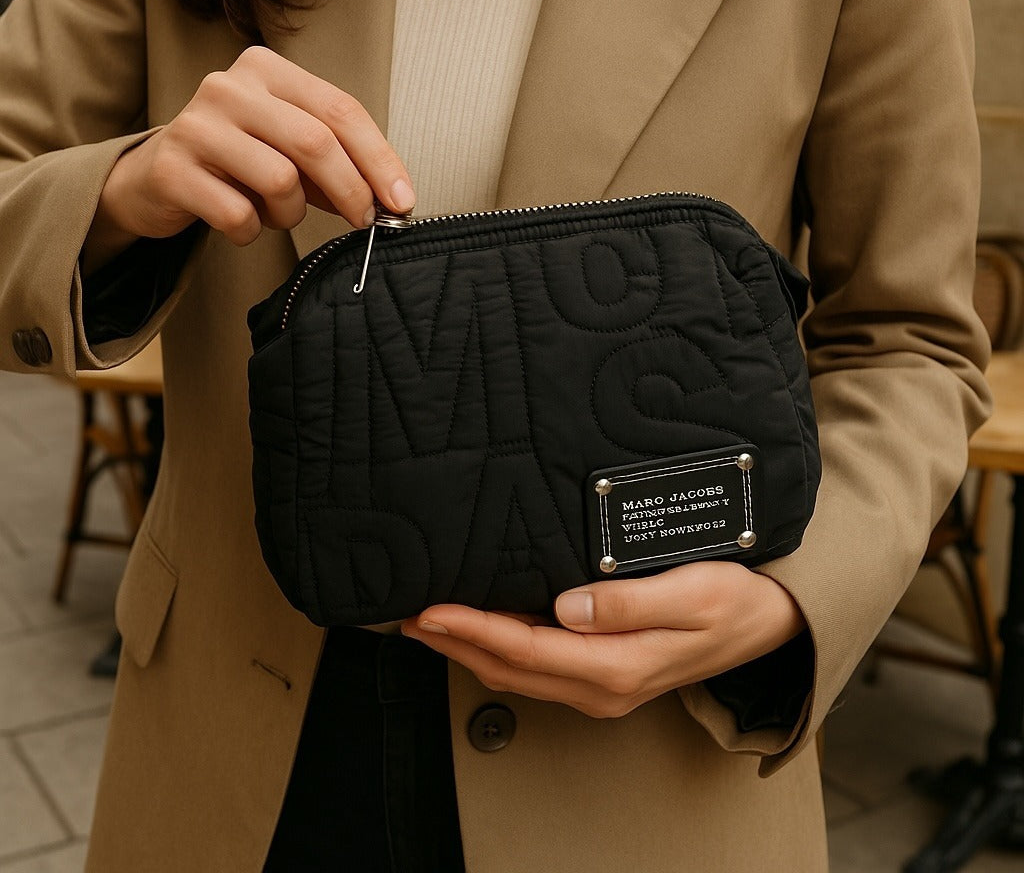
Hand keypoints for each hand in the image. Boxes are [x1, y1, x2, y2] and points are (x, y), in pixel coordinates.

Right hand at [83, 45, 413, 270]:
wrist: (156, 178)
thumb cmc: (240, 163)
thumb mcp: (290, 148)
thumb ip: (338, 160)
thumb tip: (393, 199)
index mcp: (267, 70)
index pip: (341, 110)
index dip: (380, 160)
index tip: (403, 201)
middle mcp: (228, 87)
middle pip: (315, 143)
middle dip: (352, 191)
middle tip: (363, 221)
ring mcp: (196, 125)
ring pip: (280, 181)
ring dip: (290, 213)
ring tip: (274, 212)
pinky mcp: (172, 169)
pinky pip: (239, 215)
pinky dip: (252, 231)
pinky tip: (241, 222)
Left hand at [401, 563, 805, 718]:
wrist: (767, 625)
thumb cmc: (732, 602)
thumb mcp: (691, 594)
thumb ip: (629, 603)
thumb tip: (570, 607)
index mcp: (618, 667)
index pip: (527, 650)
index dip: (473, 630)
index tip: (431, 610)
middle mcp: (602, 686)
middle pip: (510, 667)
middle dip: (454, 643)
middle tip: (406, 616)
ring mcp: (601, 686)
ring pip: (517, 672)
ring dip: (469, 648)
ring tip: (428, 624)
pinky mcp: (602, 675)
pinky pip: (536, 668)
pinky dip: (498, 651)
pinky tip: (480, 632)